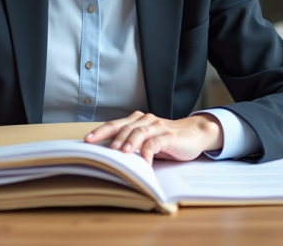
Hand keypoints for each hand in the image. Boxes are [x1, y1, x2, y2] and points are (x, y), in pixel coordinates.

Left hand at [84, 111, 222, 164]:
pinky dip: (148, 152)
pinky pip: (156, 143)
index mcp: (138, 121)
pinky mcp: (169, 137)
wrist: (195, 134)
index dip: (101, 131)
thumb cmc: (169, 140)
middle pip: (123, 126)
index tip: (87, 140)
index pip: (116, 124)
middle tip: (96, 146)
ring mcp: (158, 127)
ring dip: (128, 142)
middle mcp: (146, 121)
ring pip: (139, 131)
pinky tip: (144, 161)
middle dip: (108, 136)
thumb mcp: (148, 141)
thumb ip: (134, 145)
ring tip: (120, 153)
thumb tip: (112, 158)